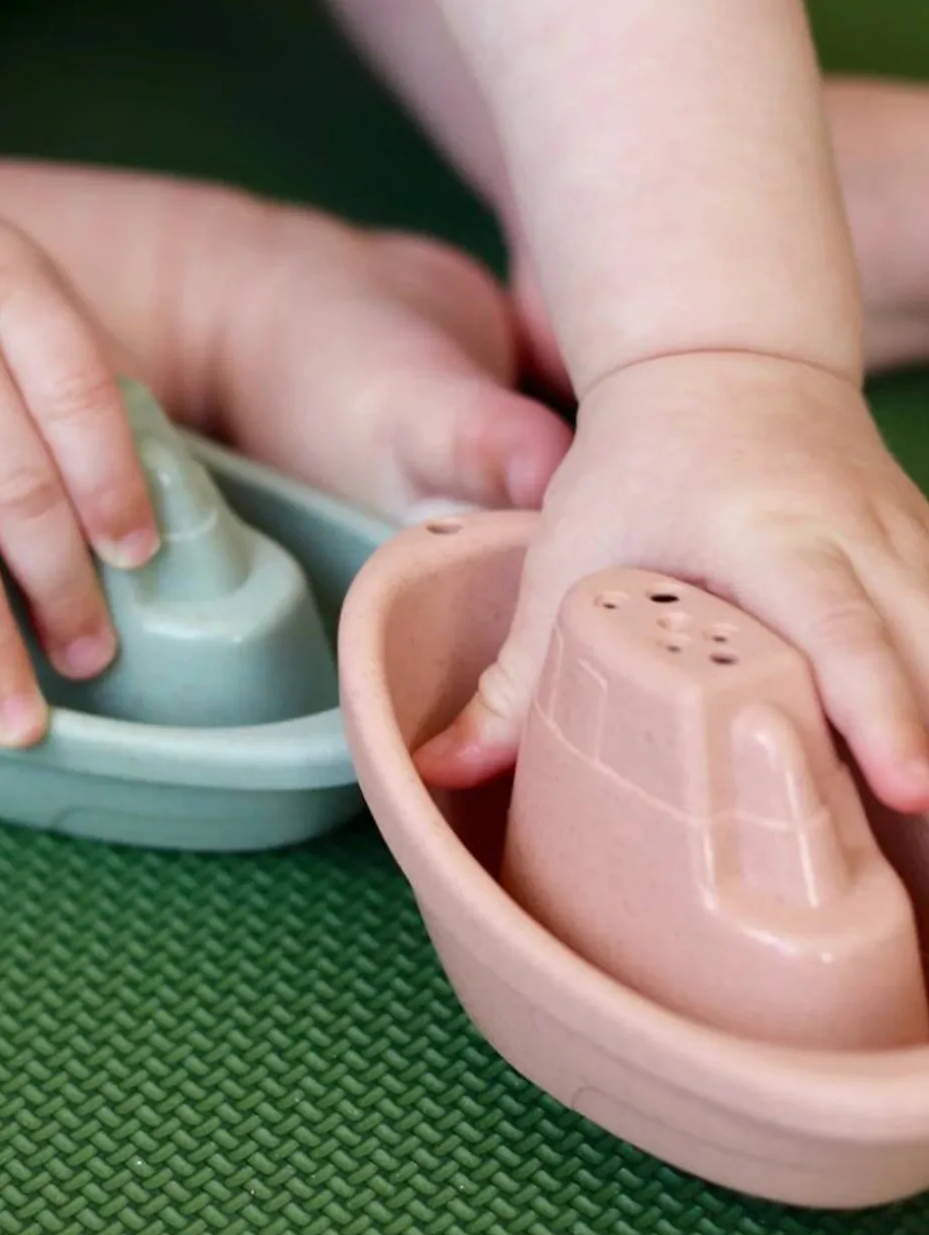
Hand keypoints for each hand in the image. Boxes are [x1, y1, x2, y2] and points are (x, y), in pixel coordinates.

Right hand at [0, 184, 158, 746]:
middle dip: (62, 588)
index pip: (77, 396)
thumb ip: (94, 387)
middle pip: (11, 489)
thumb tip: (168, 501)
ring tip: (21, 718)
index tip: (137, 558)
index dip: (114, 486)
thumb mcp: (32, 300)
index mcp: (10, 301)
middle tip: (92, 656)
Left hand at [417, 350, 928, 813]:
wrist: (720, 361)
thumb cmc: (634, 463)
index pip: (840, 629)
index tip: (910, 788)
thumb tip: (441, 767)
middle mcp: (858, 540)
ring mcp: (909, 541)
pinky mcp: (926, 550)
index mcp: (772, 538)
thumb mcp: (566, 556)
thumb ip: (512, 674)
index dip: (880, 709)